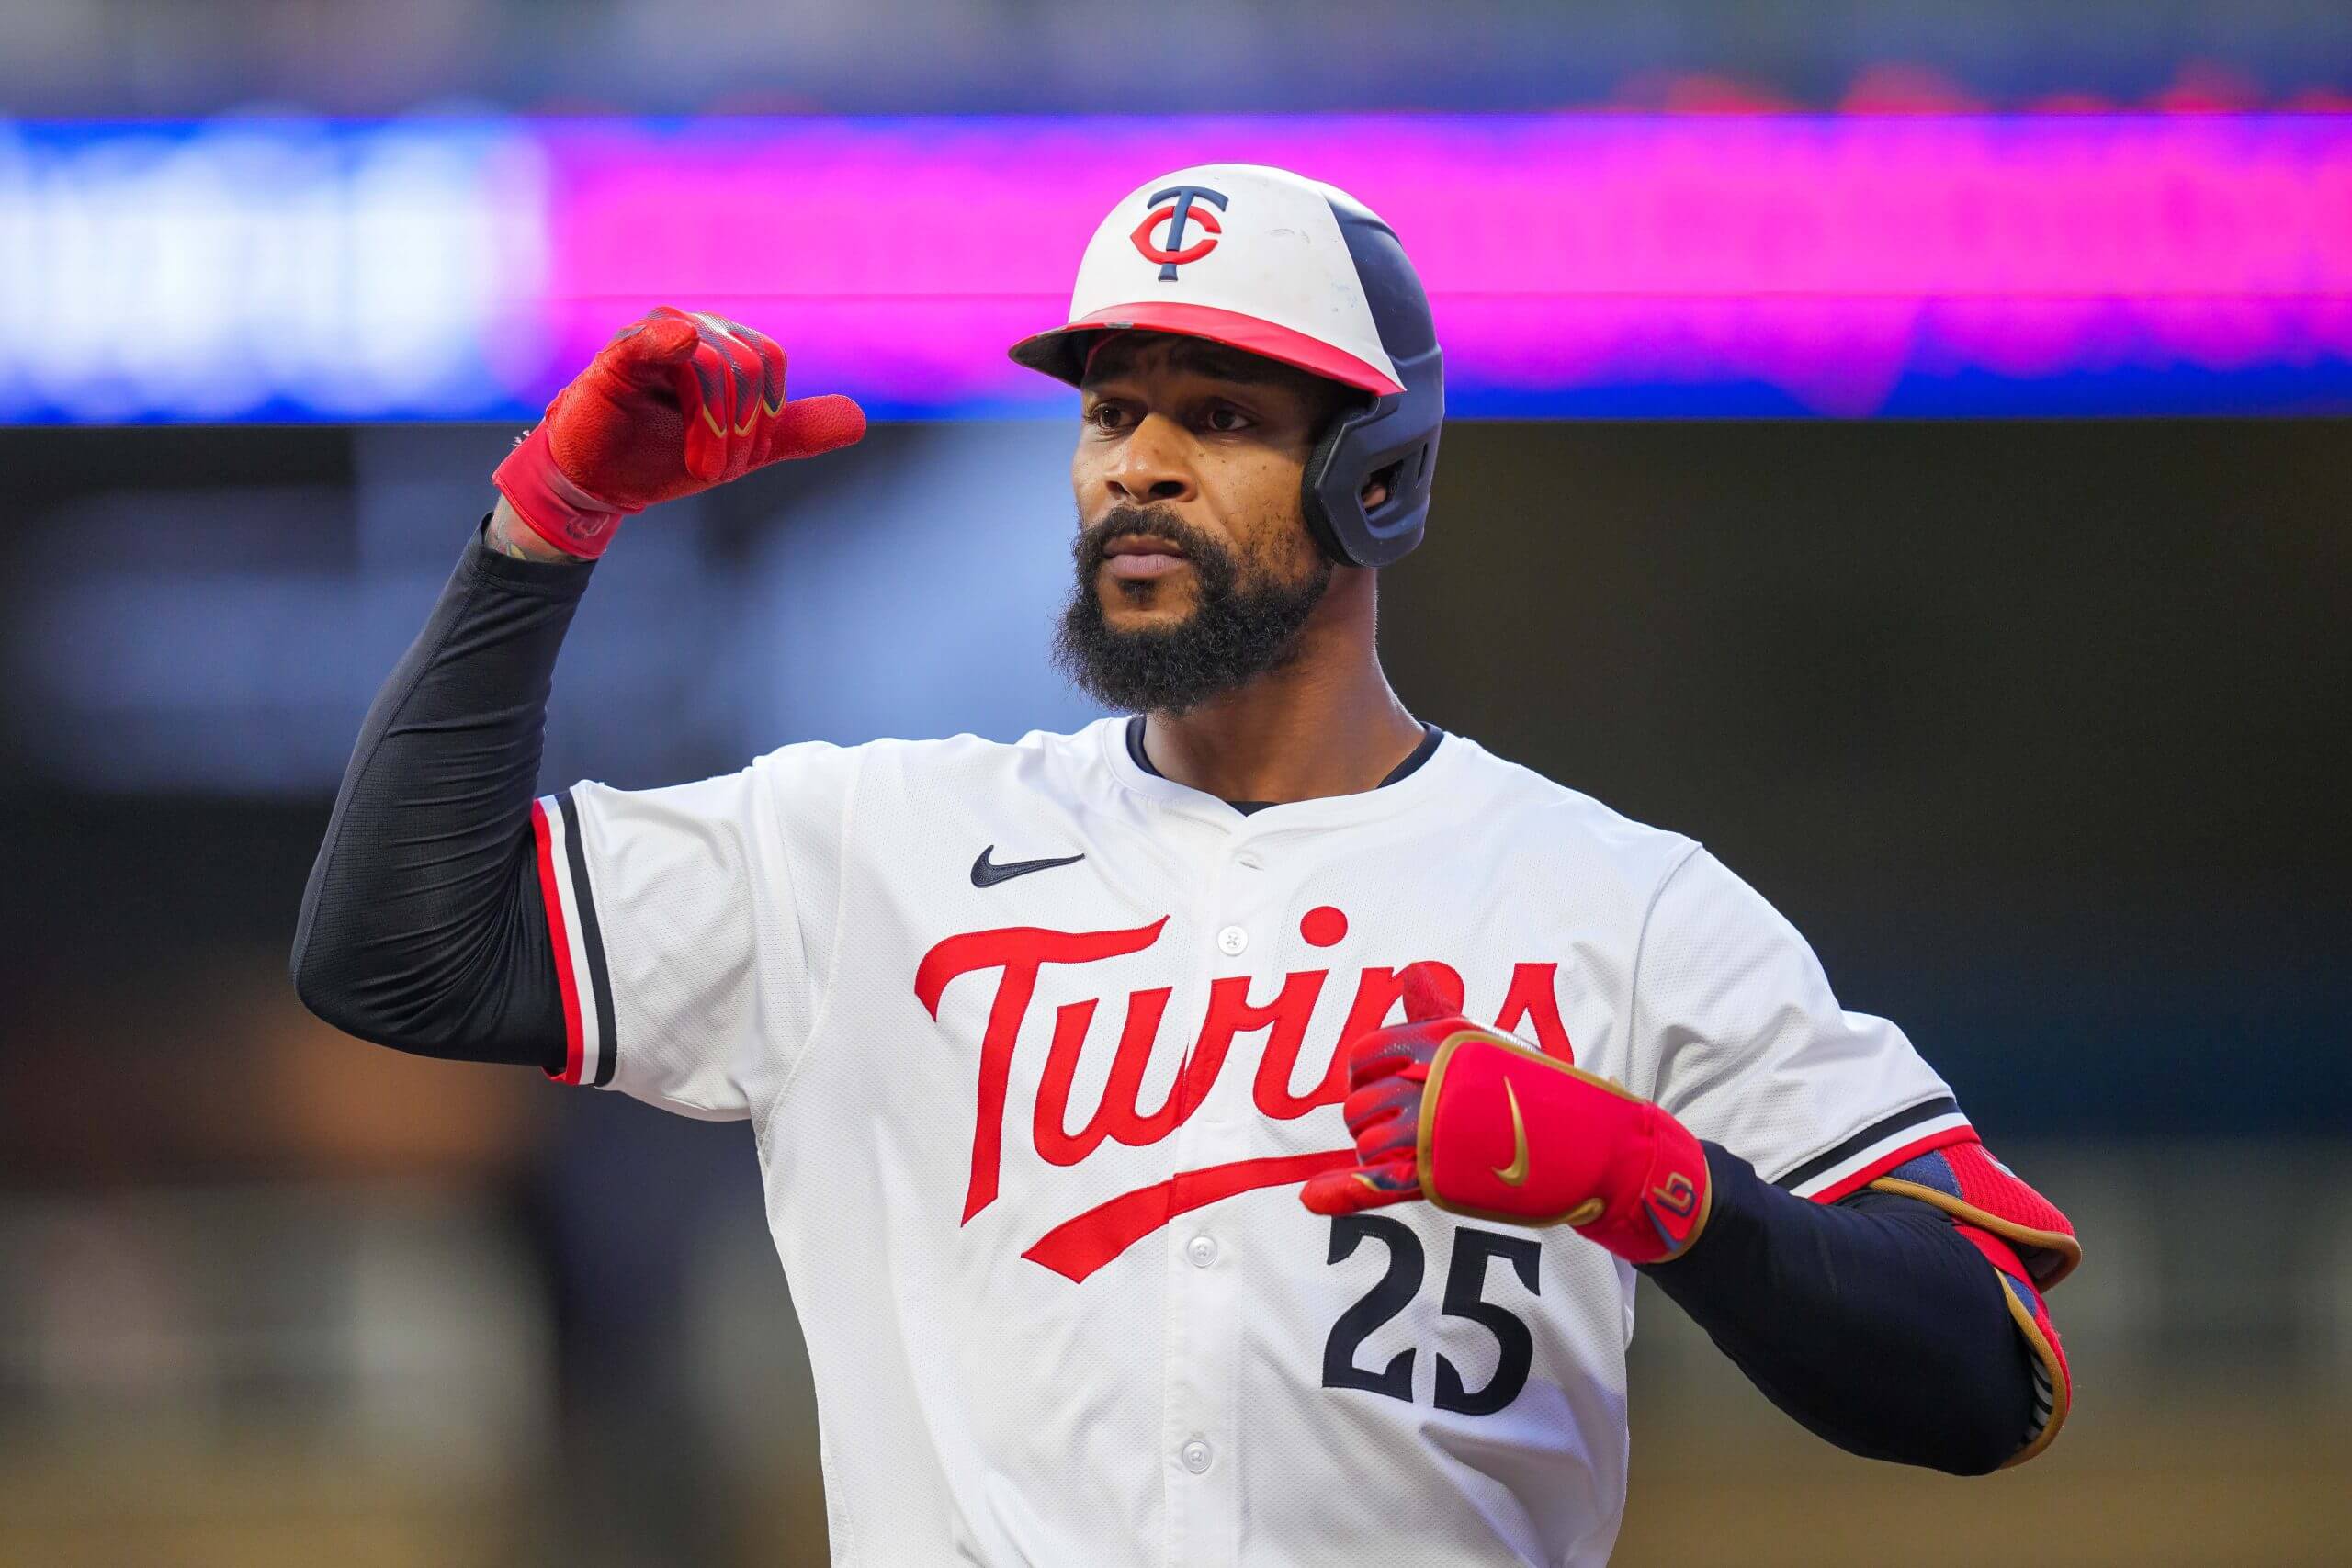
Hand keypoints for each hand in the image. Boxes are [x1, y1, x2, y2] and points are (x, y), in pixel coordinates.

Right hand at [492, 306, 866, 558]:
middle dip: (741, 430)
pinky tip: (679, 339)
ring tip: (697, 465)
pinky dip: (667, 338)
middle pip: (750, 365)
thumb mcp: (741, 449)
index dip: (763, 418)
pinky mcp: (617, 358)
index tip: (737, 461)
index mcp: (723, 346)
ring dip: (713, 429)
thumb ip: (795, 433)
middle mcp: (693, 332)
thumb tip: (858, 420)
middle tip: (714, 469)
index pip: (771, 365)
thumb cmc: (663, 455)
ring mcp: (654, 340)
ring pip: (715, 366)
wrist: (599, 479)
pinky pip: (649, 338)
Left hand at [1301, 963, 1712, 1264]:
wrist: (1592, 1141)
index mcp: (1437, 1040)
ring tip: (1414, 1155)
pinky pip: (1376, 1182)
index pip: (1365, 1055)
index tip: (1382, 1086)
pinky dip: (1343, 1192)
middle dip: (1370, 1120)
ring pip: (1368, 1144)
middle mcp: (1428, 1078)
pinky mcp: (1439, 1175)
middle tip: (1405, 1129)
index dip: (1365, 1074)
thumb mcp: (1486, 1039)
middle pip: (1360, 1104)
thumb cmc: (1537, 1086)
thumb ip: (1436, 1011)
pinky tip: (1315, 1199)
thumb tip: (1411, 972)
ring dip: (1377, 1155)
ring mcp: (1432, 1129)